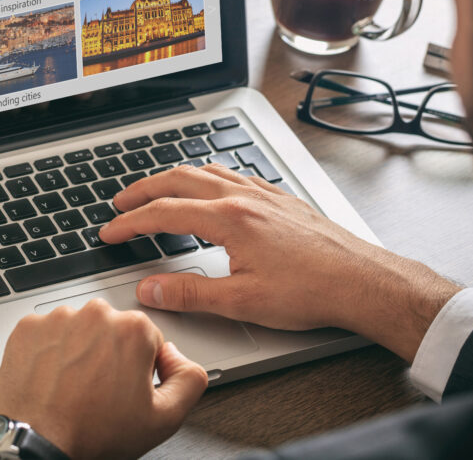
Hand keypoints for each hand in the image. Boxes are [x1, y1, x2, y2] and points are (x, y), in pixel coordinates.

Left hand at [0, 298, 207, 458]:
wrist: (38, 443)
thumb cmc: (92, 433)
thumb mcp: (164, 419)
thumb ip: (190, 379)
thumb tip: (179, 357)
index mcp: (133, 329)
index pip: (147, 339)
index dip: (140, 368)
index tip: (125, 388)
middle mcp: (96, 314)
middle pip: (112, 330)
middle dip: (110, 355)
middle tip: (99, 391)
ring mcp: (58, 318)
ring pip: (79, 330)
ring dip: (79, 351)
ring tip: (73, 387)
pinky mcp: (28, 327)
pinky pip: (47, 333)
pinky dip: (49, 351)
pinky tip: (52, 378)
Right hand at [100, 164, 460, 361]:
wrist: (362, 281)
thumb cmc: (312, 291)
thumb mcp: (242, 301)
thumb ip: (189, 293)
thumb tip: (149, 290)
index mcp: (228, 219)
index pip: (164, 213)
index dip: (130, 223)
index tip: (110, 232)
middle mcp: (243, 197)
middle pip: (178, 179)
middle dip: (143, 190)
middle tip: (120, 202)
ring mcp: (263, 193)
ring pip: (206, 170)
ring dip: (173, 178)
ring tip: (156, 190)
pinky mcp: (280, 198)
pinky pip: (233, 173)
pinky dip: (208, 175)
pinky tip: (211, 186)